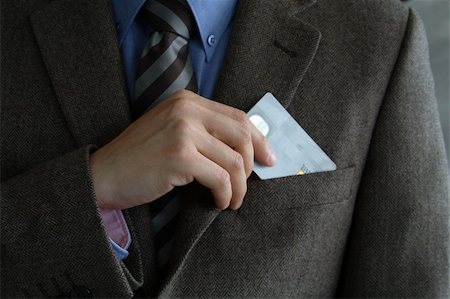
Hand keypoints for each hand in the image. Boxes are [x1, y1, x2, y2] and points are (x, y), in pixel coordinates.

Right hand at [90, 90, 275, 209]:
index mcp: (187, 101)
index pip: (238, 116)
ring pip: (234, 161)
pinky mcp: (180, 156)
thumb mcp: (171, 131)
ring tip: (232, 200)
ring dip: (239, 187)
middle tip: (248, 184)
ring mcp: (183, 131)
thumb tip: (243, 149)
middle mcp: (187, 110)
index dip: (258, 139)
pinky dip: (226, 194)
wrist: (103, 174)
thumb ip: (203, 131)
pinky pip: (220, 178)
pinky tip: (219, 202)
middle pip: (242, 135)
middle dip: (253, 164)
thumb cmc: (139, 158)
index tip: (268, 158)